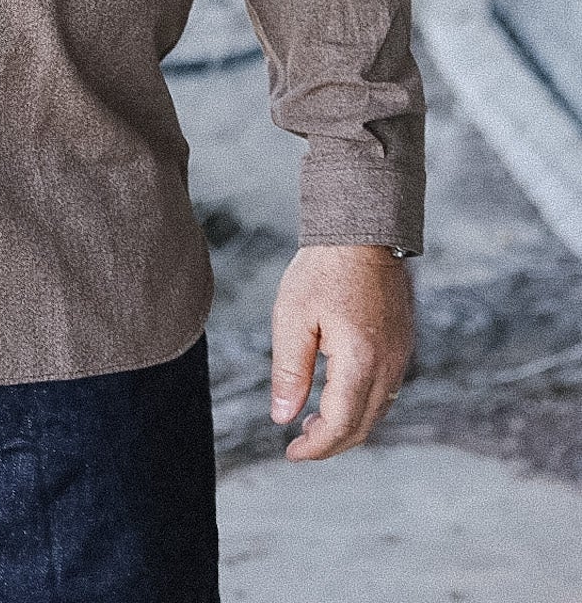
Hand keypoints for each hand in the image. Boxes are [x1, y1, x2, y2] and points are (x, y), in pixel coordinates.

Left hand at [270, 244, 412, 460]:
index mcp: (360, 361)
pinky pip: (386, 390)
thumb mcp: (292, 317)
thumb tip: (282, 418)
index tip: (291, 454)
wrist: (362, 232)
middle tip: (299, 444)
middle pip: (363, 426)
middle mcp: (388, 365)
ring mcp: (400, 355)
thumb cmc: (322, 270)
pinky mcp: (402, 344)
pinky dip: (363, 404)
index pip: (341, 425)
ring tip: (313, 423)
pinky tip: (338, 395)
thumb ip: (289, 372)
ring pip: (378, 411)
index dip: (316, 448)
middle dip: (331, 442)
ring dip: (348, 426)